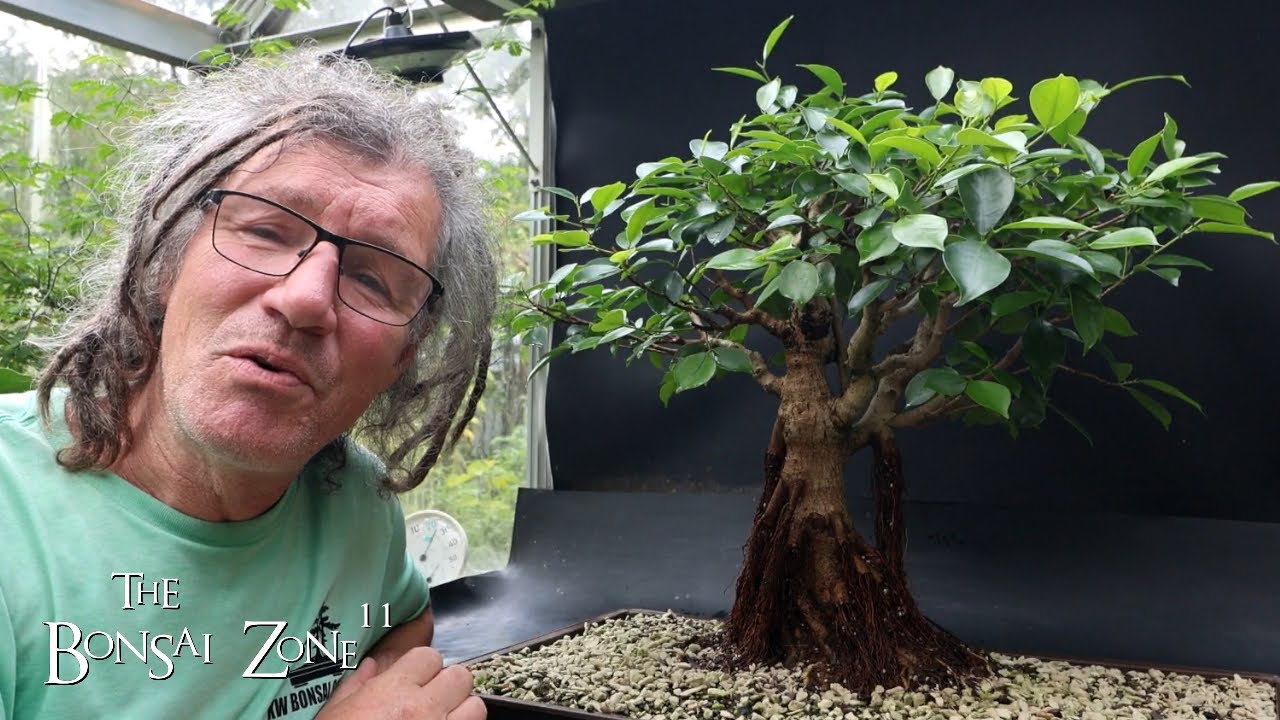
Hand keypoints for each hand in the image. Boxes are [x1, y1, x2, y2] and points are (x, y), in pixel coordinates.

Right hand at [317, 646, 485, 719]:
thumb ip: (355, 687)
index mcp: (393, 692)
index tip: (416, 680)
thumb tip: (372, 666)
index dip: (423, 667)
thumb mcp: (334, 715)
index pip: (429, 656)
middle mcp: (424, 708)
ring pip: (476, 707)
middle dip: (448, 686)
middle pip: (460, 676)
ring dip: (462, 712)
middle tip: (433, 701)